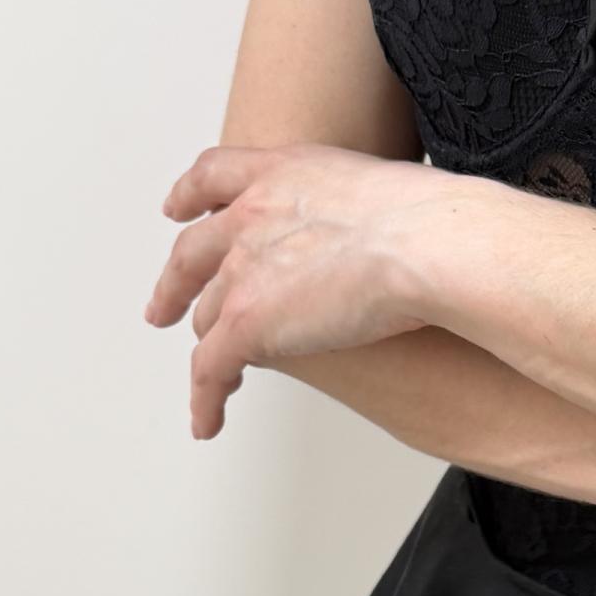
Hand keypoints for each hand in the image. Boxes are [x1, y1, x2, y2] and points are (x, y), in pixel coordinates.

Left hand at [144, 143, 465, 438]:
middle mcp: (249, 216)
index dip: (190, 195)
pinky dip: (206, 399)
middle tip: (166, 308)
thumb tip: (391, 234)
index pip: (215, 175)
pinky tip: (208, 421)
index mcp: (281, 174)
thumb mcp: (385, 188)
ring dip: (208, 345)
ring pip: (209, 317)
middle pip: (195, 254)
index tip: (177, 210)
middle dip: (177, 285)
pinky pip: (213, 368)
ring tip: (214, 374)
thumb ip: (361, 208)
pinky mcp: (247, 322)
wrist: (425, 243)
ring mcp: (242, 270)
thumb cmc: (430, 221)